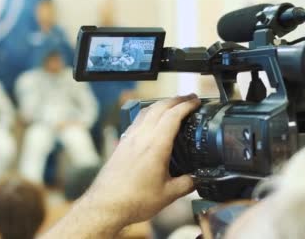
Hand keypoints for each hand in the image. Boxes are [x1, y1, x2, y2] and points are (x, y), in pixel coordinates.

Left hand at [43, 94, 200, 237]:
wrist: (106, 205)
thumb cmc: (133, 200)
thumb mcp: (169, 195)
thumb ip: (187, 184)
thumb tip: (198, 178)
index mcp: (156, 146)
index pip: (173, 115)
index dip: (187, 105)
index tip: (196, 101)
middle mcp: (141, 137)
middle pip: (159, 107)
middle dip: (176, 99)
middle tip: (189, 98)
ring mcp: (129, 138)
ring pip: (146, 112)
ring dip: (162, 104)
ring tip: (172, 104)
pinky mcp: (122, 144)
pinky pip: (136, 121)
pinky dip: (148, 114)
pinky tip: (150, 120)